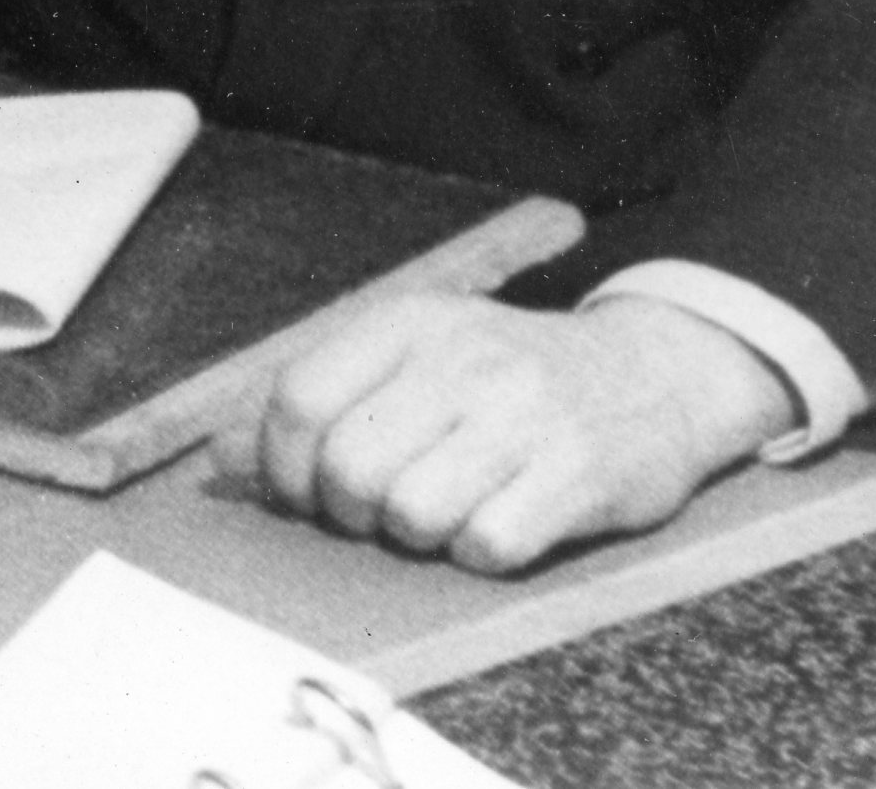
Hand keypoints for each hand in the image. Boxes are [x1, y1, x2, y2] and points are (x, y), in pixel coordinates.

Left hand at [240, 292, 790, 573]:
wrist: (656, 374)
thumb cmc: (510, 379)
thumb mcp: (417, 357)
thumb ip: (324, 400)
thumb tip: (219, 464)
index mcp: (409, 322)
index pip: (299, 399)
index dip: (284, 466)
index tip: (305, 493)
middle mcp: (464, 360)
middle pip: (350, 466)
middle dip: (349, 511)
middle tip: (380, 511)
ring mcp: (526, 416)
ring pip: (412, 513)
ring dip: (415, 536)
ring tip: (442, 513)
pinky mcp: (580, 474)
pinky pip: (487, 545)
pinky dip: (479, 552)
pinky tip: (498, 524)